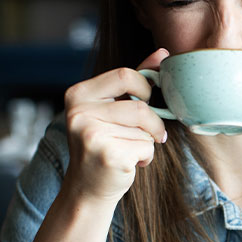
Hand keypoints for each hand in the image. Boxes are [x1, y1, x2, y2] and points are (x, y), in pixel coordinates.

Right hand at [62, 48, 169, 204]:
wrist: (87, 188)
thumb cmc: (105, 144)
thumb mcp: (113, 109)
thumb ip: (135, 81)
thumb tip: (163, 53)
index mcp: (78, 94)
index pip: (124, 74)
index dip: (144, 88)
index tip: (146, 101)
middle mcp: (79, 112)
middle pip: (139, 105)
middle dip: (153, 121)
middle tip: (152, 133)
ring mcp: (90, 134)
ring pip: (144, 128)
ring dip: (147, 141)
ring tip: (131, 150)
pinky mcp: (106, 155)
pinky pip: (145, 147)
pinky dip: (146, 157)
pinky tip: (128, 164)